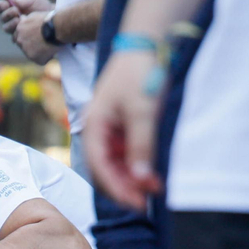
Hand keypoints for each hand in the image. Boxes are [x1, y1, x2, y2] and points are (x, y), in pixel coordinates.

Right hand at [0, 0, 52, 37]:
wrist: (51, 15)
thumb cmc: (40, 5)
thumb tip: (13, 1)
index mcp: (9, 7)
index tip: (4, 4)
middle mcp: (9, 18)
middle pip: (2, 18)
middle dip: (7, 14)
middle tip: (16, 11)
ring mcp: (14, 28)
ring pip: (6, 28)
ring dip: (11, 24)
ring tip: (20, 20)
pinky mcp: (20, 37)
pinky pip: (14, 38)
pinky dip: (18, 33)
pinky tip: (25, 29)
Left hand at [12, 12, 58, 64]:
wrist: (56, 28)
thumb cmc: (49, 20)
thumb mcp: (34, 15)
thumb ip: (26, 20)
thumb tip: (22, 18)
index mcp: (19, 29)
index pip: (17, 36)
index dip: (26, 37)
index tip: (34, 38)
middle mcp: (19, 40)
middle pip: (22, 46)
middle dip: (30, 46)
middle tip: (41, 44)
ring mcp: (25, 49)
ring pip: (31, 54)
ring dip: (38, 53)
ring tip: (49, 47)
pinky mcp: (33, 57)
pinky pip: (40, 61)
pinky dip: (46, 58)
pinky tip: (52, 52)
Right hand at [85, 49, 163, 210]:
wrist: (148, 45)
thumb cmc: (140, 73)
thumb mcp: (143, 111)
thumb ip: (141, 145)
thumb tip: (141, 178)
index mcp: (94, 126)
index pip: (100, 167)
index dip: (117, 188)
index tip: (137, 203)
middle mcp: (99, 132)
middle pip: (106, 171)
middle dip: (125, 188)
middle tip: (147, 203)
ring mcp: (111, 131)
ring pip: (117, 166)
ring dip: (133, 180)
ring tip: (153, 191)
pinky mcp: (124, 129)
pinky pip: (128, 156)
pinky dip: (139, 167)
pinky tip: (153, 176)